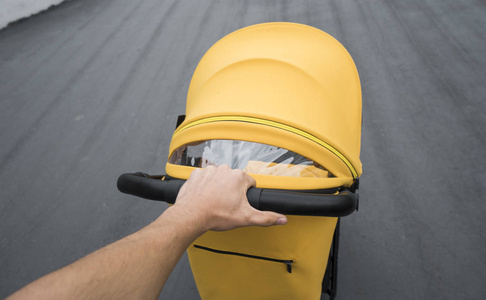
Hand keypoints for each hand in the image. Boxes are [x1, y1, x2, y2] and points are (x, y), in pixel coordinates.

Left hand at [167, 165, 286, 232]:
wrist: (191, 215)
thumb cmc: (216, 215)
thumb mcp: (246, 218)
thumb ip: (266, 218)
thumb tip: (282, 219)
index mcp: (239, 177)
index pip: (250, 183)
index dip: (246, 195)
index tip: (240, 203)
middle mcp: (224, 169)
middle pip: (234, 179)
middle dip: (232, 190)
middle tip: (226, 204)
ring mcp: (209, 170)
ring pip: (219, 178)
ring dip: (218, 186)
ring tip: (215, 201)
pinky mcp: (196, 174)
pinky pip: (204, 177)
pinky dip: (204, 185)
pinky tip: (204, 196)